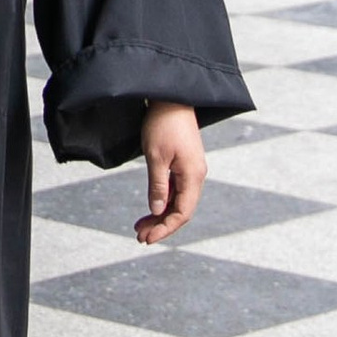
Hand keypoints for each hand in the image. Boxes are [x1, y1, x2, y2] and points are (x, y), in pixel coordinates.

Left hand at [136, 103, 206, 244]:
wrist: (172, 97)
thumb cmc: (163, 124)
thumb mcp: (156, 157)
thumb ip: (158, 185)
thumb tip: (158, 209)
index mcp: (193, 176)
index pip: (182, 213)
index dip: (165, 228)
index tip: (147, 238)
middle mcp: (196, 175)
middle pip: (181, 210)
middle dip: (161, 225)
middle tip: (139, 236)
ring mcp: (191, 169)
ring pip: (178, 200)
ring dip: (160, 214)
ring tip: (140, 226)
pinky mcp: (184, 163)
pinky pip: (176, 189)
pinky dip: (163, 200)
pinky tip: (151, 207)